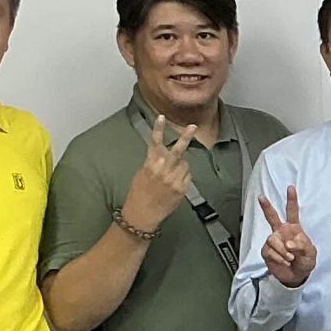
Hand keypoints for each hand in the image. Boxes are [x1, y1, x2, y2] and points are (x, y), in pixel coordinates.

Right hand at [122, 116, 197, 232]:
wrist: (142, 214)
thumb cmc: (138, 193)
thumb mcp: (142, 173)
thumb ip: (154, 162)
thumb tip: (164, 154)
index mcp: (151, 164)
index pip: (155, 142)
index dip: (158, 129)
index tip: (161, 117)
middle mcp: (164, 170)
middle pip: (178, 150)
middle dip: (186, 137)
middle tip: (192, 126)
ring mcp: (175, 179)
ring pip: (185, 165)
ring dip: (181, 166)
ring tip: (171, 176)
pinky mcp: (182, 188)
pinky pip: (187, 177)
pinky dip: (184, 178)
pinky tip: (175, 184)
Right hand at [255, 186, 317, 288]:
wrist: (296, 276)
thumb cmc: (305, 262)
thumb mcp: (311, 253)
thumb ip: (302, 245)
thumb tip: (289, 242)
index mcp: (294, 229)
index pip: (292, 212)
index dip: (292, 200)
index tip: (290, 188)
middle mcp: (282, 232)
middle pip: (272, 217)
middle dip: (267, 207)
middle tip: (261, 198)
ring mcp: (273, 241)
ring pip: (273, 239)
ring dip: (283, 250)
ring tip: (290, 258)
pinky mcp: (267, 251)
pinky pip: (270, 251)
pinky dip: (279, 258)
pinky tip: (284, 262)